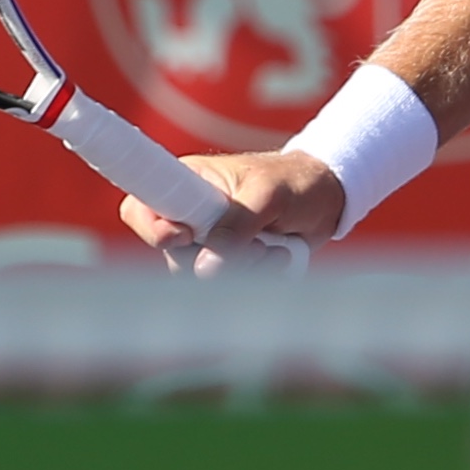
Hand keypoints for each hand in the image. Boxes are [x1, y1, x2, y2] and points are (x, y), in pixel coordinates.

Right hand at [118, 149, 348, 272]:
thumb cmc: (294, 182)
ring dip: (244, 269)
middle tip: (254, 246)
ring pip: (202, 276)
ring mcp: (208, 243)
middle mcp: (190, 216)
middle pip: (173, 255)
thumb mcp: (268, 194)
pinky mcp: (229, 264)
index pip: (141, 208)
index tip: (181, 237)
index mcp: (187, 183)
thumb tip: (206, 266)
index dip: (152, 228)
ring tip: (275, 249)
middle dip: (215, 258)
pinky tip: (281, 257)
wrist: (328, 198)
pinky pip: (228, 287)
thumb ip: (237, 224)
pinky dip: (257, 277)